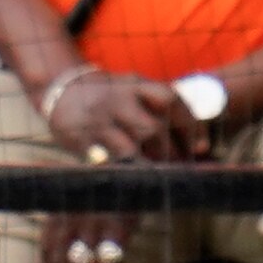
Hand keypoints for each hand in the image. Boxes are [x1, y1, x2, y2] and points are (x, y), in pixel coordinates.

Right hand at [41, 70, 202, 162]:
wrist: (61, 89)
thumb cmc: (109, 97)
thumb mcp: (134, 88)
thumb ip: (160, 108)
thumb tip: (198, 143)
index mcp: (136, 83)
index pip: (171, 100)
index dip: (190, 125)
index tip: (201, 147)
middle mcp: (118, 98)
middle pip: (152, 129)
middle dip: (168, 154)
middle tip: (177, 169)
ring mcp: (98, 119)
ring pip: (128, 148)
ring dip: (146, 167)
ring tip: (157, 178)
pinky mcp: (80, 137)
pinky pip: (102, 159)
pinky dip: (118, 171)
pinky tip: (129, 179)